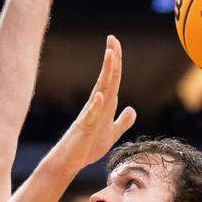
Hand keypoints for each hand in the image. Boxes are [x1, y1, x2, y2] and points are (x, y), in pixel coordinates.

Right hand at [47, 35, 136, 174]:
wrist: (69, 163)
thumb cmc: (87, 148)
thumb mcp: (111, 134)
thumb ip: (122, 122)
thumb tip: (132, 109)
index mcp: (104, 106)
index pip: (112, 80)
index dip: (116, 63)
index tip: (116, 43)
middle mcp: (96, 106)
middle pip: (106, 79)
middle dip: (111, 59)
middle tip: (112, 38)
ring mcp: (89, 116)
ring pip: (99, 91)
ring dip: (105, 74)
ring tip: (110, 56)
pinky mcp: (83, 130)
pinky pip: (90, 116)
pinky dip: (96, 106)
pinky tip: (101, 95)